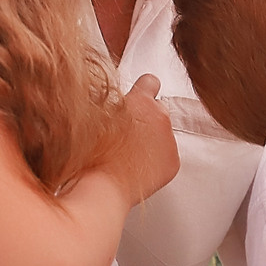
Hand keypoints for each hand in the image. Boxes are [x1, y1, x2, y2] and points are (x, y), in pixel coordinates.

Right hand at [103, 74, 181, 204]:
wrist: (102, 185)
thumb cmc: (91, 152)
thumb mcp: (94, 115)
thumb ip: (110, 103)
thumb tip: (112, 101)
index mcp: (140, 100)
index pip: (150, 81)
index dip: (143, 89)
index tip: (140, 96)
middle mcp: (160, 116)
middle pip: (158, 109)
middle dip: (145, 118)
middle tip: (127, 134)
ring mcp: (169, 140)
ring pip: (162, 134)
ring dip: (150, 140)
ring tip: (128, 155)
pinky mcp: (173, 162)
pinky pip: (167, 156)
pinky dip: (156, 161)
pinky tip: (137, 168)